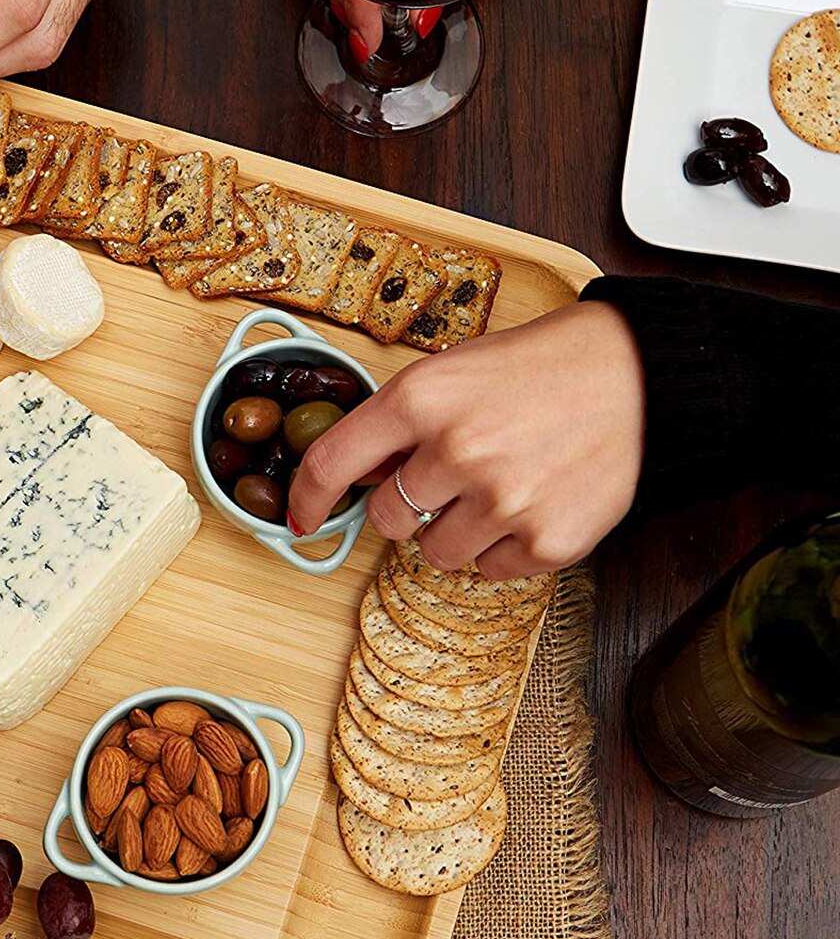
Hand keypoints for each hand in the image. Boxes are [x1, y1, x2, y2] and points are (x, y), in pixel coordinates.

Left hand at [288, 302, 644, 577]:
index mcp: (421, 399)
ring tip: (497, 484)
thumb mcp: (450, 372)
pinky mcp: (548, 541)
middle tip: (449, 475)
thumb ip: (396, 423)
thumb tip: (349, 477)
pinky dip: (504, 545)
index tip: (301, 519)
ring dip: (456, 529)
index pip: (332, 464)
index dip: (307, 500)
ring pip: (436, 552)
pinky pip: (492, 569)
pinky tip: (531, 500)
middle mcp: (457, 451)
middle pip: (386, 517)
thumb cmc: (537, 369)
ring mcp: (504, 502)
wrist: (637, 375)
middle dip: (405, 504)